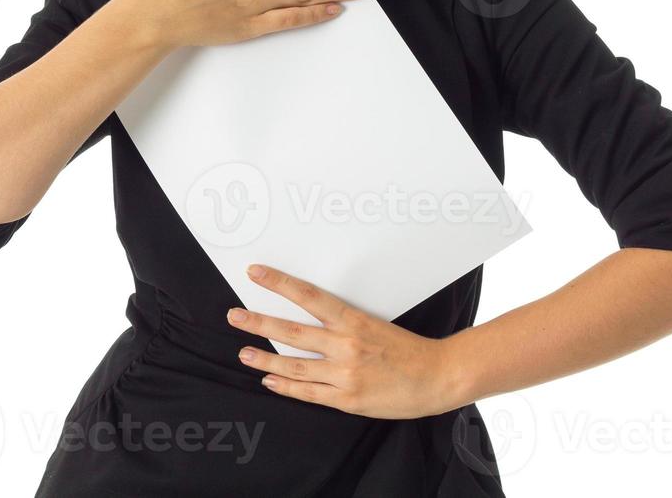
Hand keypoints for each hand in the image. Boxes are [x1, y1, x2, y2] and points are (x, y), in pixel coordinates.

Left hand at [226, 263, 469, 419]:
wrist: (438, 377)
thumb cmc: (408, 349)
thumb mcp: (375, 325)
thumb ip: (344, 324)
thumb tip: (311, 317)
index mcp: (354, 320)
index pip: (308, 296)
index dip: (279, 283)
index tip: (256, 273)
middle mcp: (345, 345)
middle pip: (291, 331)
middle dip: (258, 323)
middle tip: (233, 316)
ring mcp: (344, 375)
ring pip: (293, 365)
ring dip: (264, 359)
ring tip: (243, 353)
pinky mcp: (347, 399)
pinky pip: (308, 392)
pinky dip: (285, 387)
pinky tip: (269, 381)